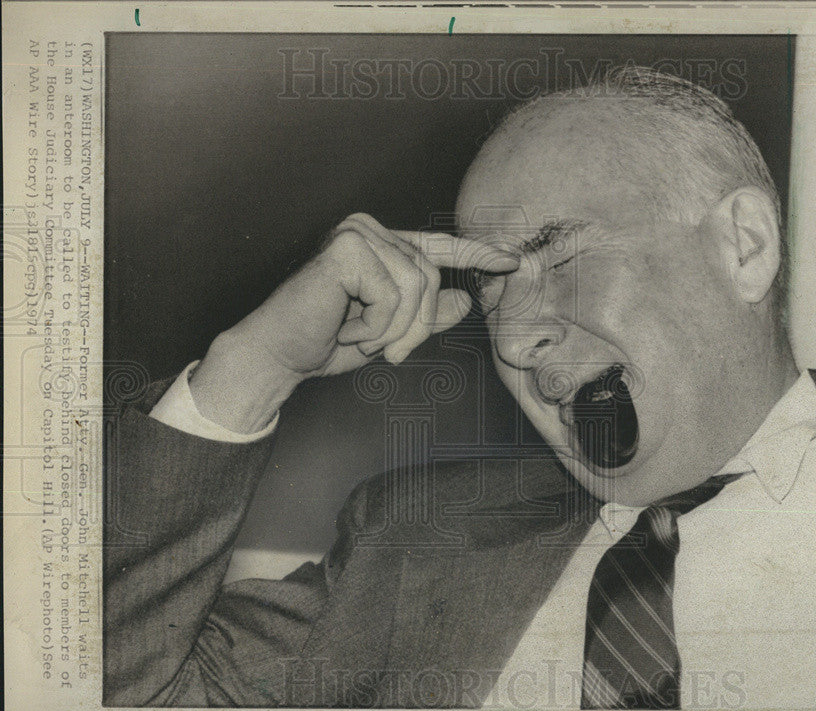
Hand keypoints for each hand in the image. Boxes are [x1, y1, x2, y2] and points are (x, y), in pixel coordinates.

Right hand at [189, 213, 517, 431]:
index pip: (437, 248)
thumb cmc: (327, 343)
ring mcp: (357, 234)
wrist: (279, 355)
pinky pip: (392, 296)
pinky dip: (375, 326)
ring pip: (416, 286)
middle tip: (390, 352)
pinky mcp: (347, 249)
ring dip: (394, 329)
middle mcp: (369, 230)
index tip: (515, 261)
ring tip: (361, 336)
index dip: (477, 255)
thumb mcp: (390, 334)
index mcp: (381, 245)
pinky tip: (344, 326)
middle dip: (417, 325)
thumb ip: (425, 315)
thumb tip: (465, 300)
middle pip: (431, 276)